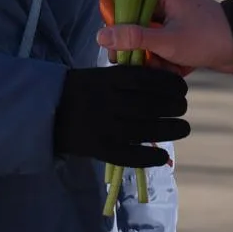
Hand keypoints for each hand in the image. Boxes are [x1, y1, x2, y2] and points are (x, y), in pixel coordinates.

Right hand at [53, 64, 190, 167]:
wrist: (48, 112)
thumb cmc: (82, 90)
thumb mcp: (101, 74)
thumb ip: (127, 77)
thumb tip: (165, 80)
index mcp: (107, 79)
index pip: (146, 80)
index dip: (169, 84)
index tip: (182, 87)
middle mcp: (107, 102)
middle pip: (150, 105)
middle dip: (174, 107)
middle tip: (184, 107)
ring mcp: (104, 126)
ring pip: (144, 129)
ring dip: (170, 130)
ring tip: (184, 127)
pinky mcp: (100, 148)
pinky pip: (130, 155)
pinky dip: (150, 157)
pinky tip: (163, 155)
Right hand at [98, 0, 232, 75]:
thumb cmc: (207, 37)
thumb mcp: (167, 41)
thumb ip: (134, 38)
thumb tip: (101, 36)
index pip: (123, 1)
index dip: (116, 25)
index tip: (114, 48)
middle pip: (133, 24)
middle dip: (139, 48)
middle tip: (143, 63)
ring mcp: (170, 16)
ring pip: (146, 39)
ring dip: (153, 57)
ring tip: (168, 67)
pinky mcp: (177, 32)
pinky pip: (159, 46)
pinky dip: (165, 60)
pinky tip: (177, 68)